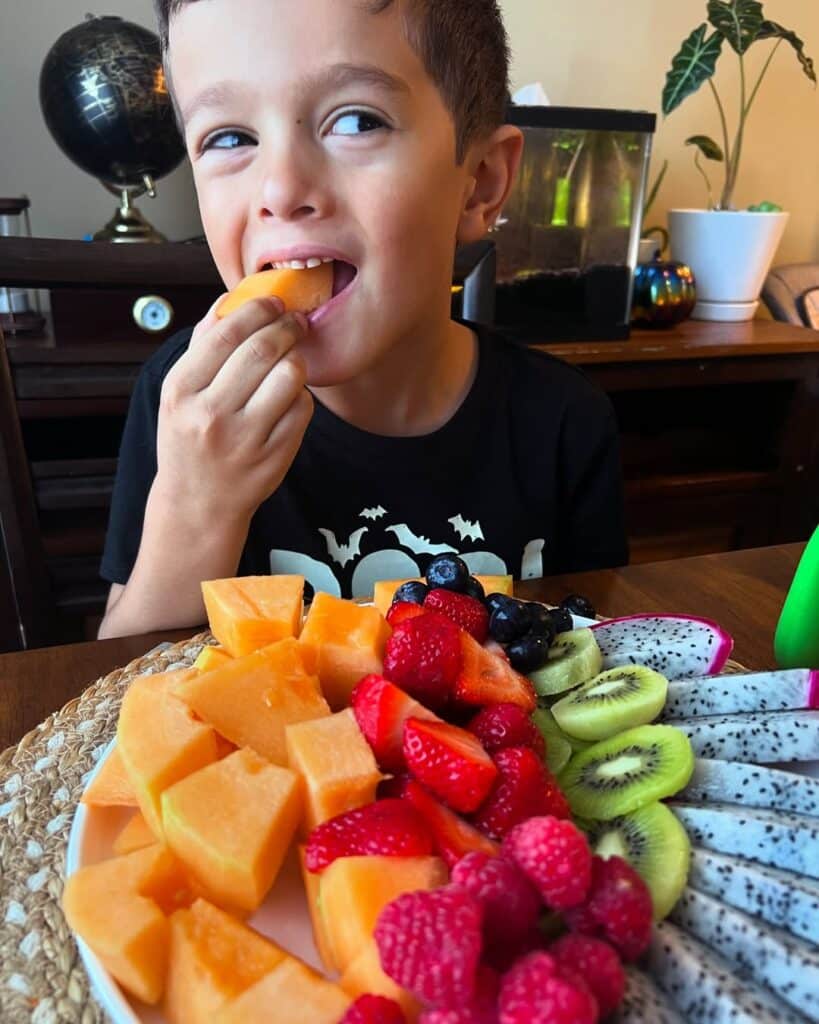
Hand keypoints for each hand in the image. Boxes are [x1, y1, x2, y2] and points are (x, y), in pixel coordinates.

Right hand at [154, 296, 313, 524]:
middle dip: (286, 327)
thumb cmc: (189, 437)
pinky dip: (300, 396)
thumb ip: (202, 348)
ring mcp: (245, 438)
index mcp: (181, 391)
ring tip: (291, 359)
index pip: (226, 332)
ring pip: (289, 376)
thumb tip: (230, 301)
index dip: (258, 309)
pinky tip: (289, 398)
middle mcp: (211, 414)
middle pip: (262, 350)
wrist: (198, 503)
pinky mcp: (274, 456)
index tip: (273, 302)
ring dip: (296, 360)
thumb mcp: (179, 394)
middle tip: (295, 322)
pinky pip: (302, 408)